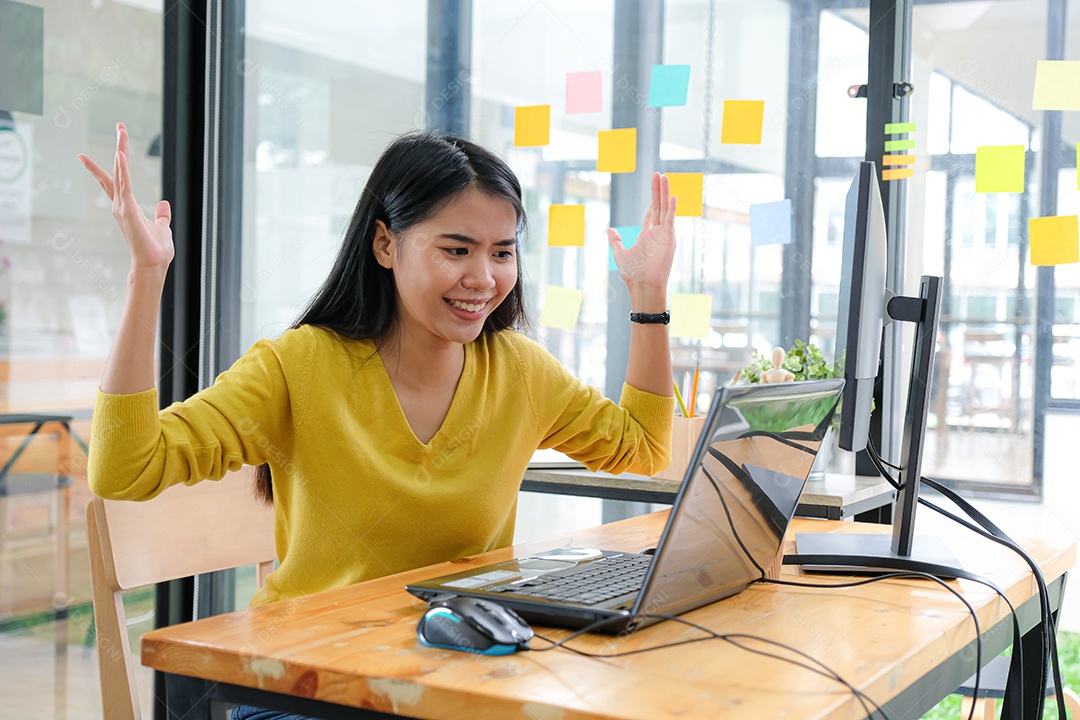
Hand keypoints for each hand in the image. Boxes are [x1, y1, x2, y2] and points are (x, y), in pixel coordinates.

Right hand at [79, 122, 173, 273]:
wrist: (153, 265)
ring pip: (120, 172)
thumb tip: (164, 204)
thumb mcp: (162, 227)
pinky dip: (122, 170)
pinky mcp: (128, 209)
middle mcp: (121, 203)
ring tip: (122, 131)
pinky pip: (124, 185)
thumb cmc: (156, 250)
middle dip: (121, 146)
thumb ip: (162, 215)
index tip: (116, 145)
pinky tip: (121, 155)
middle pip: (118, 169)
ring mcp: (122, 206)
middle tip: (120, 125)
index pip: (118, 179)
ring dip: (122, 150)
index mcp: (127, 206)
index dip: (116, 162)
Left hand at [608, 172, 676, 295]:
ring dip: (665, 193)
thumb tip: (610, 229)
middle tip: (659, 174)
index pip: (652, 212)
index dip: (653, 199)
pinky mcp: (669, 239)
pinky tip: (672, 196)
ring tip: (665, 178)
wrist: (642, 285)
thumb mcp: (620, 253)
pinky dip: (672, 209)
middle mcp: (658, 233)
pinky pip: (670, 221)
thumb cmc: (633, 274)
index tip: (656, 185)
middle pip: (659, 206)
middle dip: (659, 190)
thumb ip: (616, 241)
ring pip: (665, 209)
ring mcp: (664, 235)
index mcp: (647, 235)